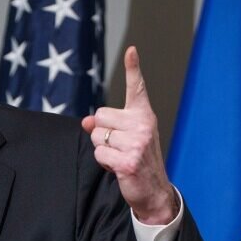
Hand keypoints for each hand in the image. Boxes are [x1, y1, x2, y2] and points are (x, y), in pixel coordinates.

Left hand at [81, 46, 177, 224]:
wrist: (154, 191)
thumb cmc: (137, 160)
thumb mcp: (125, 138)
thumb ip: (106, 126)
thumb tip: (86, 122)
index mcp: (144, 115)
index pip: (137, 88)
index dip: (132, 68)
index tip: (131, 50)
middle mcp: (143, 125)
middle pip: (100, 116)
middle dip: (102, 133)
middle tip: (120, 146)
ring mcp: (137, 142)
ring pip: (96, 136)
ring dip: (103, 149)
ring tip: (120, 157)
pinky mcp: (127, 160)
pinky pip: (99, 153)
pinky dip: (103, 162)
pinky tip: (118, 167)